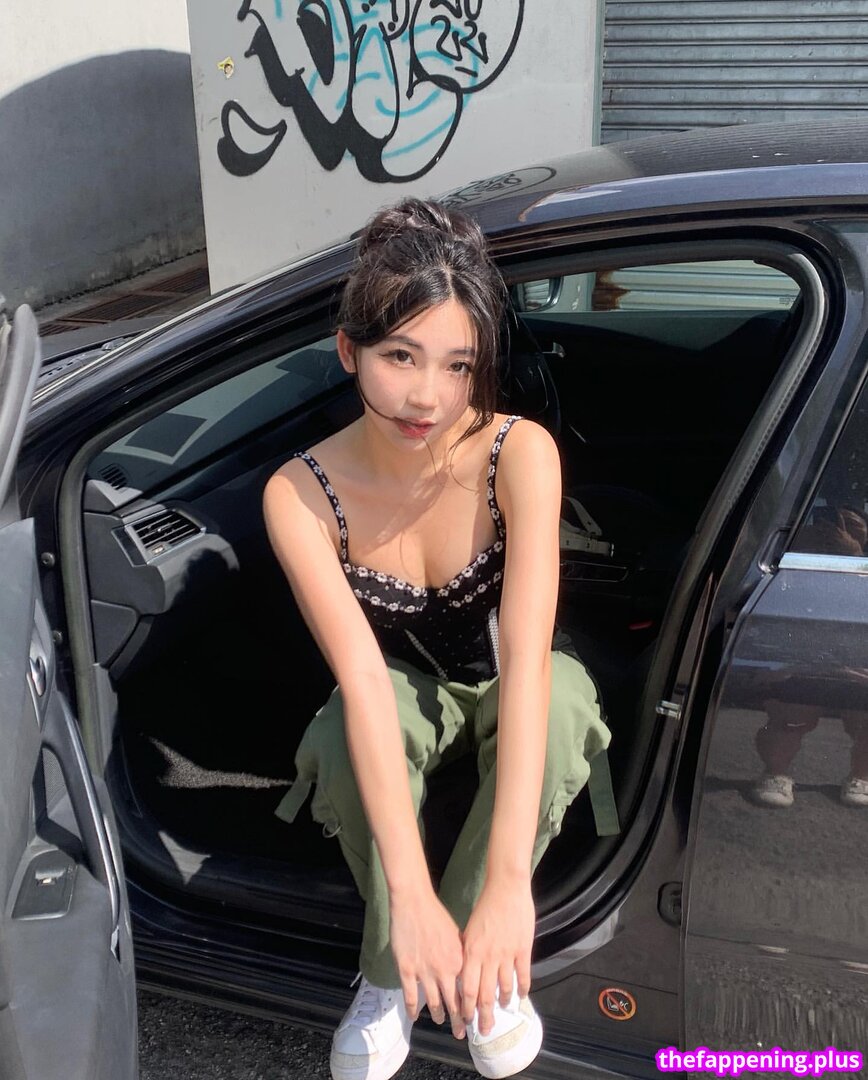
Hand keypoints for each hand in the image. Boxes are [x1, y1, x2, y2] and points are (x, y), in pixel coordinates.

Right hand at [389, 888, 465, 1038]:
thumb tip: (468, 971)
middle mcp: (444, 970)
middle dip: (459, 1021)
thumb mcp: (457, 935)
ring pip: (434, 1002)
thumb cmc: (437, 915)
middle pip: (454, 1003)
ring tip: (441, 1023)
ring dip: (438, 1016)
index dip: (471, 1007)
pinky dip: (413, 1009)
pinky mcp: (407, 970)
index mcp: (459, 961)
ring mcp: (425, 972)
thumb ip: (462, 956)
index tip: (473, 1018)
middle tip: (461, 1034)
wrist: (414, 903)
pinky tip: (415, 1017)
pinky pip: (411, 996)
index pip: (467, 992)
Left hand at [460, 877, 534, 1035]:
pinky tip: (522, 996)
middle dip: (484, 1016)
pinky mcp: (523, 949)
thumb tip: (464, 971)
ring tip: (502, 1010)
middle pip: (485, 996)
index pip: (467, 990)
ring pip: (504, 988)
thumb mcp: (469, 929)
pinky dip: (522, 988)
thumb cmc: (485, 906)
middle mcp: (488, 957)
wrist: (506, 889)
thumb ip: (467, 951)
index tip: (467, 1021)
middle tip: (485, 1030)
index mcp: (471, 952)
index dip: (467, 1009)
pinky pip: (523, 975)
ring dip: (503, 1002)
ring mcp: (507, 954)